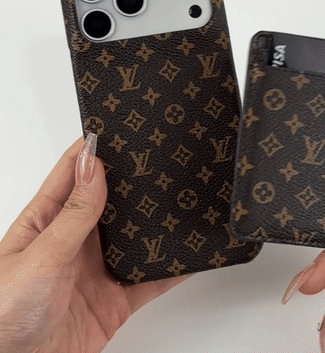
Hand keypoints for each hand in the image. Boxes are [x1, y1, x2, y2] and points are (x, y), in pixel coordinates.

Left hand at [0, 133, 191, 352]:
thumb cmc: (4, 315)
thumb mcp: (41, 256)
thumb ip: (74, 214)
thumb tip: (93, 167)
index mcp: (47, 221)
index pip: (72, 172)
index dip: (93, 149)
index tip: (118, 128)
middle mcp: (75, 240)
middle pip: (110, 200)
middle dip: (132, 181)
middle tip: (160, 159)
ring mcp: (98, 267)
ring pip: (134, 235)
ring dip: (154, 221)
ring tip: (178, 199)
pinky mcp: (116, 297)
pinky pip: (151, 279)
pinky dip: (171, 268)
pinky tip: (186, 254)